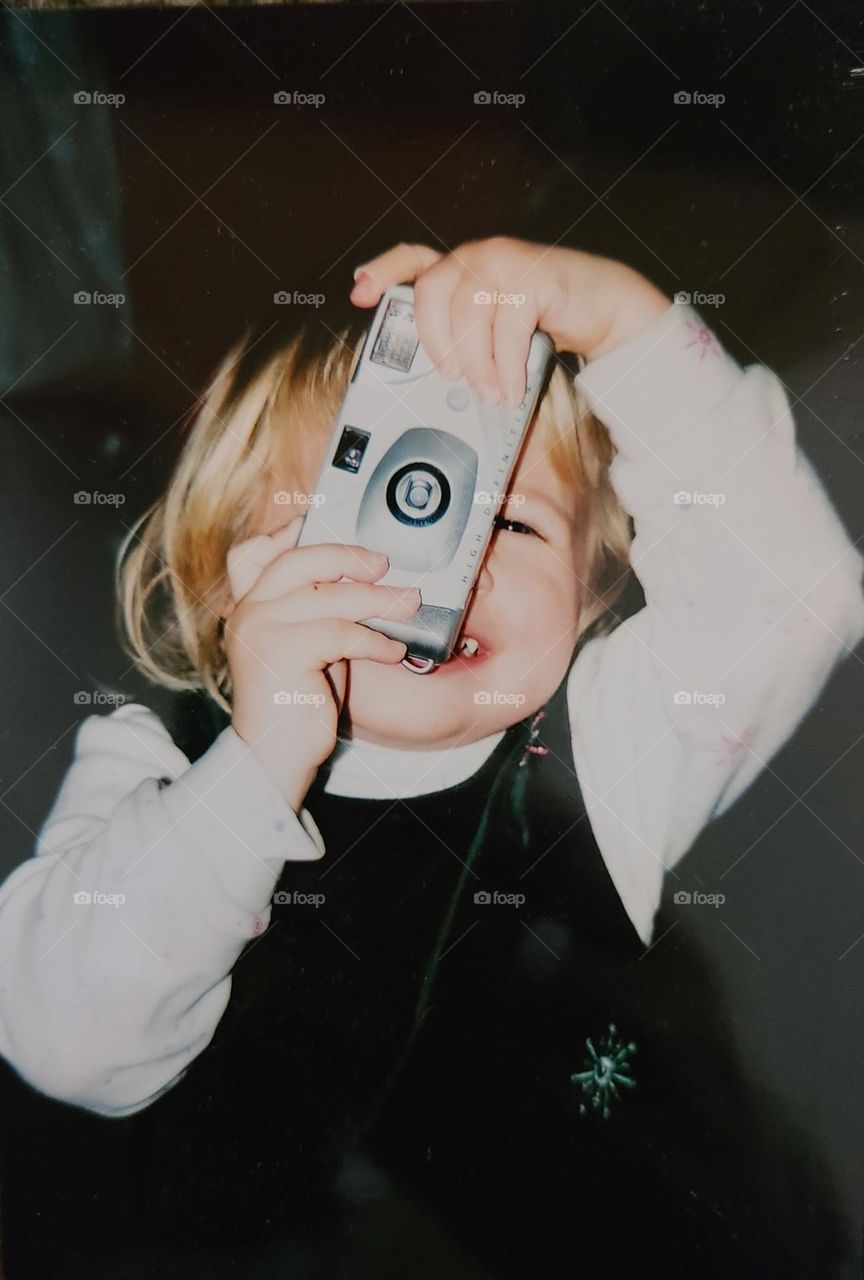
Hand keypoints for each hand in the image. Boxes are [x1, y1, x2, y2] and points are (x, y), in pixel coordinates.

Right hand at [223, 517, 420, 808]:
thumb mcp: (306, 645)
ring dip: (377, 600)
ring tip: (409, 605)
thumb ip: (319, 611)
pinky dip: (374, 640)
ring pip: (329, 596)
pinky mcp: (280, 653)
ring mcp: (260, 630)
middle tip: (383, 564)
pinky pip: (340, 633)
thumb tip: (367, 580)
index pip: (252, 553)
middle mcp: (248, 612)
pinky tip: (393, 652)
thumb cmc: (297, 701)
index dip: (286, 532)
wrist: (273, 755)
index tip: (325, 523)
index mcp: (249, 606)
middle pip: (298, 560)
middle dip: (346, 556)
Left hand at [349, 237, 669, 406]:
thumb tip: (437, 387)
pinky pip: (506, 327)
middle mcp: (476, 259)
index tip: (360, 294)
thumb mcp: (494, 335)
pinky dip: (507, 366)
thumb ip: (465, 342)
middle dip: (435, 342)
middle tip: (450, 377)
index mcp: (460, 270)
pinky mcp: (534, 276)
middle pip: (430, 291)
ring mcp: (504, 262)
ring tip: (491, 394)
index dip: (382, 273)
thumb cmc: (544, 323)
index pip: (411, 259)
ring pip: (467, 313)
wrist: (603, 307)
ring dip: (476, 365)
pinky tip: (513, 387)